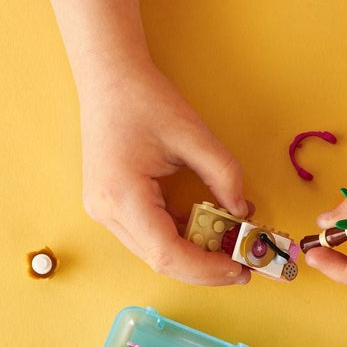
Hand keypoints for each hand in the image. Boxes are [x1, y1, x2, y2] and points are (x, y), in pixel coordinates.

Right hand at [79, 59, 251, 284]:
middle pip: (159, 260)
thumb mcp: (194, 135)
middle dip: (203, 268)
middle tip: (241, 266)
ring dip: (192, 254)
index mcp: (122, 195)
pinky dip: (179, 236)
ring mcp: (104, 210)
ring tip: (229, 248)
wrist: (109, 78)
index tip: (238, 268)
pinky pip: (148, 234)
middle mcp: (106, 211)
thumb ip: (224, 175)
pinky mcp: (110, 205)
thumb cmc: (145, 100)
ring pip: (153, 251)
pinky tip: (206, 230)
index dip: (205, 268)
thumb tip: (242, 212)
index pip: (166, 253)